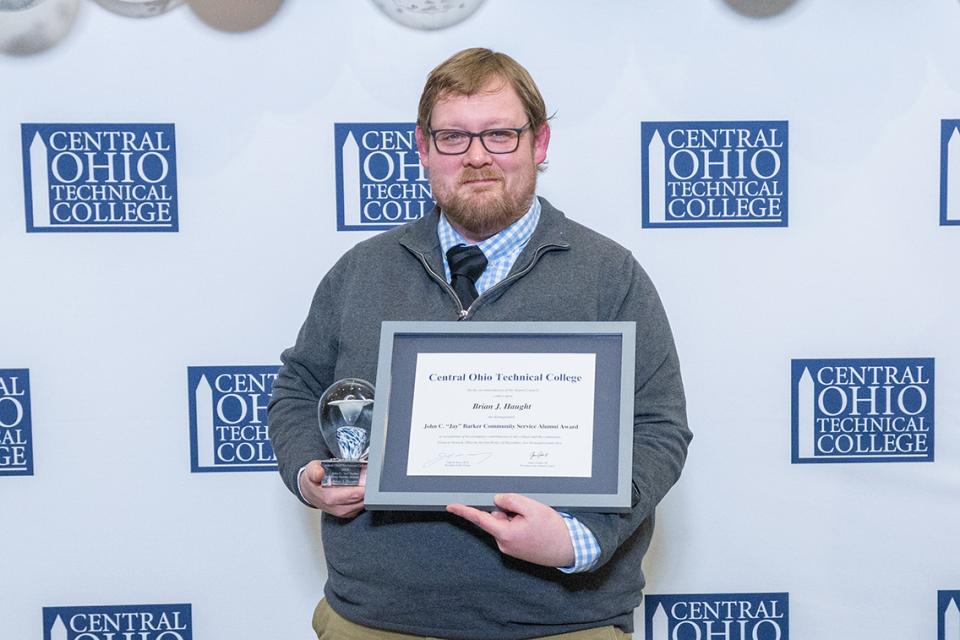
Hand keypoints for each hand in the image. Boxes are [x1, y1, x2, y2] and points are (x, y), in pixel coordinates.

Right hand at [298, 460, 365, 518]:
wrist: (309, 491)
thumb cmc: (313, 480)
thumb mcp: (311, 470)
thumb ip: (314, 471)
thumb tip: (319, 474)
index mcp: (329, 497)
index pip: (354, 494)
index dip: (365, 485)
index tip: (370, 476)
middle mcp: (337, 507)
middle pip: (361, 499)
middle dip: (368, 488)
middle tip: (372, 476)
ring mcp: (342, 512)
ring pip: (363, 504)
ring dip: (367, 494)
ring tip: (368, 481)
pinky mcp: (347, 513)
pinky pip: (360, 507)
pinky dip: (364, 498)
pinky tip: (363, 489)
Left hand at [446, 493, 574, 566]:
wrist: (569, 549)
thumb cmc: (552, 530)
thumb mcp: (532, 508)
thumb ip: (511, 500)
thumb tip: (497, 500)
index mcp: (505, 534)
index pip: (480, 519)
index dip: (464, 511)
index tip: (451, 506)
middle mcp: (504, 544)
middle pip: (496, 517)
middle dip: (508, 510)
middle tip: (527, 511)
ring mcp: (510, 548)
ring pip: (505, 523)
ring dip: (516, 517)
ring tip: (535, 521)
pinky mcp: (517, 549)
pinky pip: (512, 530)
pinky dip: (521, 524)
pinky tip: (534, 527)